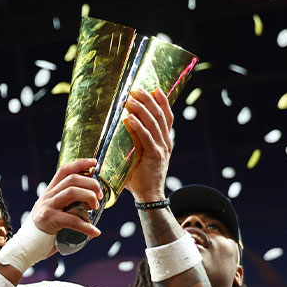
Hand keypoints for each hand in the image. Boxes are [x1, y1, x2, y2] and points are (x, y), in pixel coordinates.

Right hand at [31, 158, 103, 239]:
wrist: (27, 246)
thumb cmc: (46, 231)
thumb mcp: (54, 212)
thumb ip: (67, 205)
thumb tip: (91, 203)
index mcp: (50, 192)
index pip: (64, 171)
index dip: (80, 164)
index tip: (94, 163)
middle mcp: (48, 196)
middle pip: (72, 180)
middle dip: (91, 184)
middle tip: (99, 196)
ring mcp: (47, 207)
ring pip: (72, 192)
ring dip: (89, 197)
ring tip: (95, 208)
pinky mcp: (49, 220)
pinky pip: (72, 219)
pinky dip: (86, 226)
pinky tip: (95, 232)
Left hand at [121, 88, 174, 202]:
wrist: (149, 196)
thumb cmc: (140, 178)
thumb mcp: (139, 156)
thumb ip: (134, 143)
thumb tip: (121, 130)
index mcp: (165, 141)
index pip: (166, 117)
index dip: (162, 102)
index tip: (154, 89)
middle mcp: (166, 142)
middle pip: (160, 115)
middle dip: (149, 100)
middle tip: (137, 89)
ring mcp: (161, 148)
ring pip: (154, 123)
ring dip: (142, 109)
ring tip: (131, 99)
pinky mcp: (154, 156)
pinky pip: (146, 137)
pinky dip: (138, 126)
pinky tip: (130, 118)